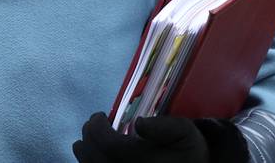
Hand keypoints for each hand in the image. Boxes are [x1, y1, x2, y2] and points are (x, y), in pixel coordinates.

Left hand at [72, 112, 207, 162]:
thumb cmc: (188, 154)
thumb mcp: (185, 134)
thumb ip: (164, 126)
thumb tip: (139, 123)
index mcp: (142, 162)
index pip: (107, 144)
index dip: (97, 127)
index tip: (101, 116)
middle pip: (92, 156)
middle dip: (89, 136)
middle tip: (95, 125)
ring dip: (87, 150)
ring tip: (95, 139)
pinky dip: (92, 162)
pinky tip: (99, 156)